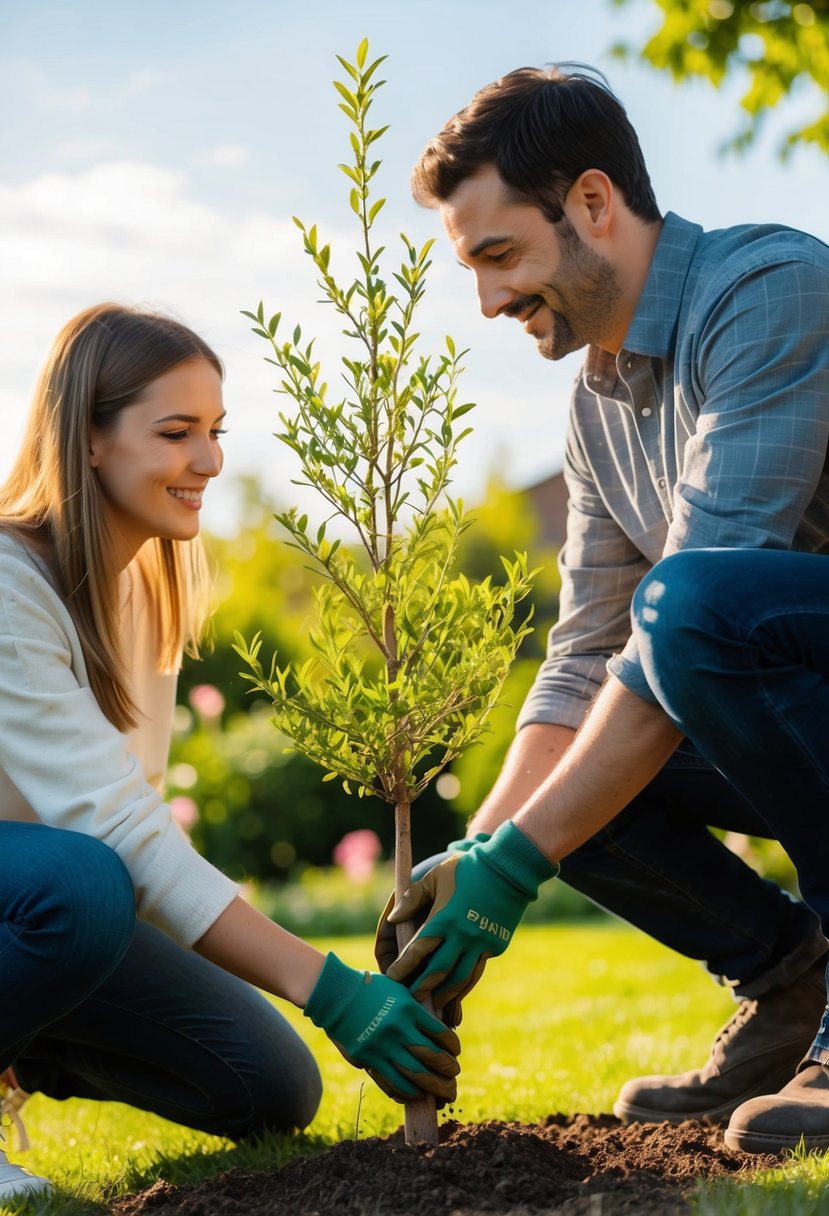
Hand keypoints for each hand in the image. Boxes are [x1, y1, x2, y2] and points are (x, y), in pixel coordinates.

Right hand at [303, 952, 460, 1103]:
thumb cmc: (369, 988)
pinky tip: (414, 1094)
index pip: (440, 1033)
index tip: (455, 1051)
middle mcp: (397, 1028)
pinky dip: (406, 1091)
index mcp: (408, 1008)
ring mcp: (382, 1045)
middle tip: (454, 1075)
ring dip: (432, 1086)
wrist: (335, 994)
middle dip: (448, 1070)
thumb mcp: (397, 988)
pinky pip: (391, 1082)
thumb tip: (436, 1030)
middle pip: (431, 1057)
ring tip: (441, 1091)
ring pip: (414, 1075)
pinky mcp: (367, 1058)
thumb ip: (415, 1008)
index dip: (452, 1046)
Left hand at [385, 821, 557, 1005]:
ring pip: (461, 978)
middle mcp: (462, 935)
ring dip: (446, 993)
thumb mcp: (436, 877)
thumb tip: (393, 919)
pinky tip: (458, 990)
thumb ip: (413, 898)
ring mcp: (481, 942)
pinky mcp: (495, 945)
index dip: (403, 966)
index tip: (392, 976)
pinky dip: (466, 984)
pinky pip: (477, 970)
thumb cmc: (467, 868)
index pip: (418, 950)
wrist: (509, 867)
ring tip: (435, 1002)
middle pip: (439, 971)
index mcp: (444, 918)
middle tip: (411, 996)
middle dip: (422, 987)